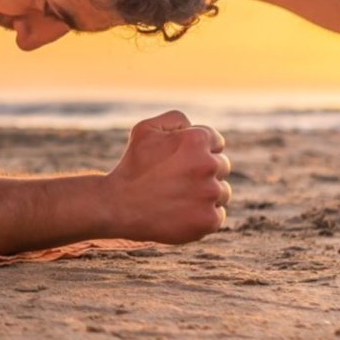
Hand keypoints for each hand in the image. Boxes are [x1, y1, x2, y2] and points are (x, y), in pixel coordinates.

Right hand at [110, 111, 231, 243]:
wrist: (117, 206)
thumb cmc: (131, 166)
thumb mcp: (145, 129)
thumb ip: (175, 119)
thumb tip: (193, 126)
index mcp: (197, 140)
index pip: (216, 143)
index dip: (197, 152)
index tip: (181, 163)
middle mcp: (208, 165)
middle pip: (222, 166)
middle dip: (203, 172)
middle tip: (176, 182)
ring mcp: (210, 194)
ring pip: (222, 192)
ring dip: (206, 194)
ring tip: (178, 199)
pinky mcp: (208, 220)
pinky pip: (217, 216)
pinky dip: (202, 216)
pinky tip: (181, 214)